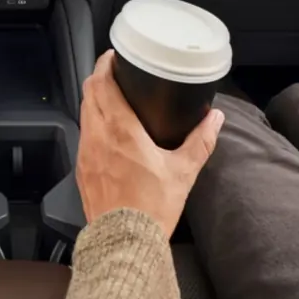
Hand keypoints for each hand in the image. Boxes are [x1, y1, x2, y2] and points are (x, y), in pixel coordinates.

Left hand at [76, 51, 225, 237]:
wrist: (124, 243)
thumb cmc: (152, 208)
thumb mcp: (183, 172)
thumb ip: (201, 141)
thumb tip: (216, 119)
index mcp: (120, 130)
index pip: (103, 83)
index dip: (105, 64)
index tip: (114, 56)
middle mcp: (97, 136)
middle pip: (89, 92)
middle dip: (99, 77)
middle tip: (113, 71)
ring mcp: (85, 153)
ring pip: (83, 113)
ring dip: (93, 99)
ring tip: (109, 97)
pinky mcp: (81, 170)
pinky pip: (83, 136)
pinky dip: (91, 124)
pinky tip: (104, 131)